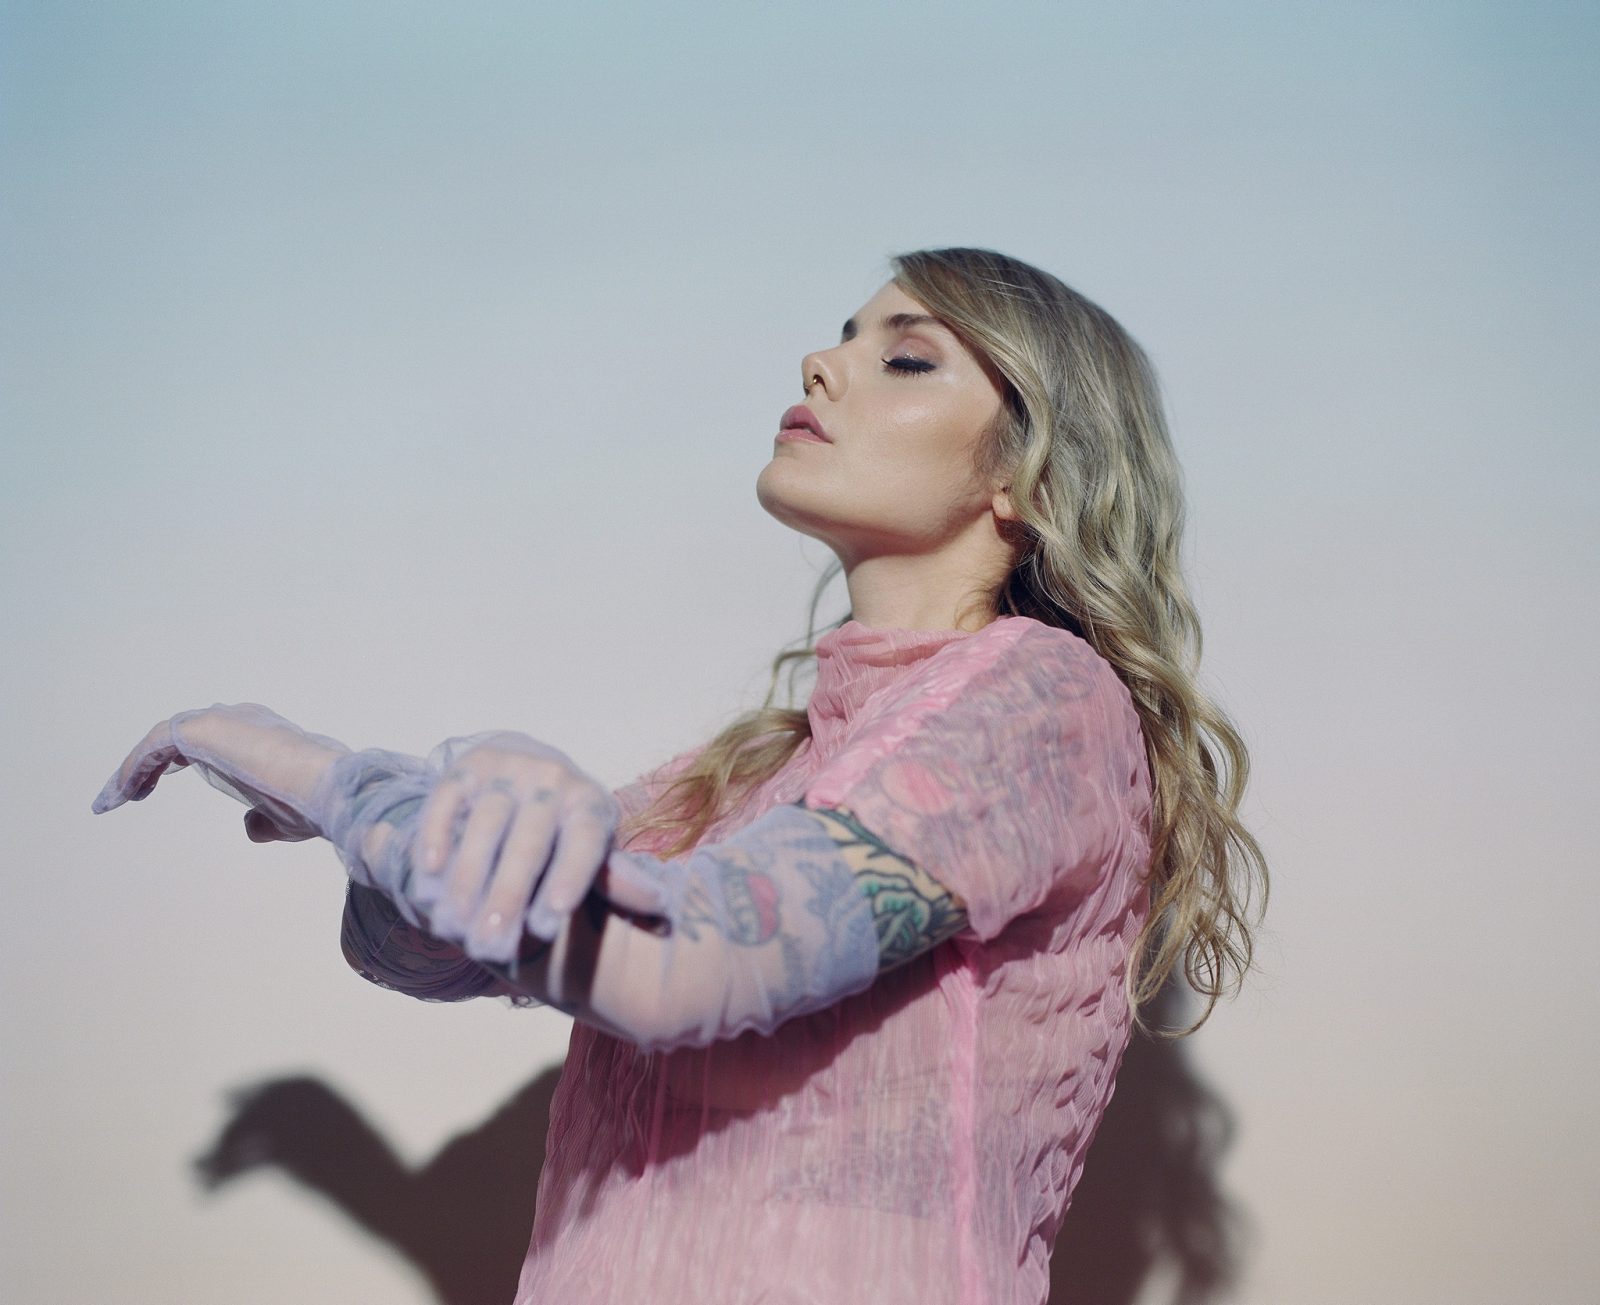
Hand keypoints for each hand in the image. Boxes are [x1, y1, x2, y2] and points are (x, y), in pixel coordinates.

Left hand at [91, 703, 350, 841]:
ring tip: (113, 799)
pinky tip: (125, 794)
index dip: (173, 764)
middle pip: (179, 735)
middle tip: (128, 793)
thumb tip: (248, 826)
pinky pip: (156, 745)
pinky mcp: (205, 728)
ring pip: (163, 738)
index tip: (147, 791)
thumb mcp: (284, 817)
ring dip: (136, 767)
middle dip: (149, 763)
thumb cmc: (311, 804)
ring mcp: (223, 720)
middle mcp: (241, 719)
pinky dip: (136, 767)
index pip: (208, 742)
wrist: (325, 788)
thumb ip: (263, 818)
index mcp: (261, 735)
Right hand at [410, 731, 630, 957]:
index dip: (567, 881)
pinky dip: (437, 836)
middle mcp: (553, 780)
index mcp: (591, 806)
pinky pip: (448, 800)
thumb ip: (617, 882)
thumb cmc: (565, 832)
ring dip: (468, 878)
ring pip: (486, 824)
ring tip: (453, 927)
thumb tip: (660, 909)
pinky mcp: (467, 767)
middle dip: (509, 896)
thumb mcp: (595, 853)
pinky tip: (428, 874)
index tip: (548, 925)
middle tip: (490, 946)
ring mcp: (508, 770)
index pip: (583, 844)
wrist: (525, 772)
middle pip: (530, 842)